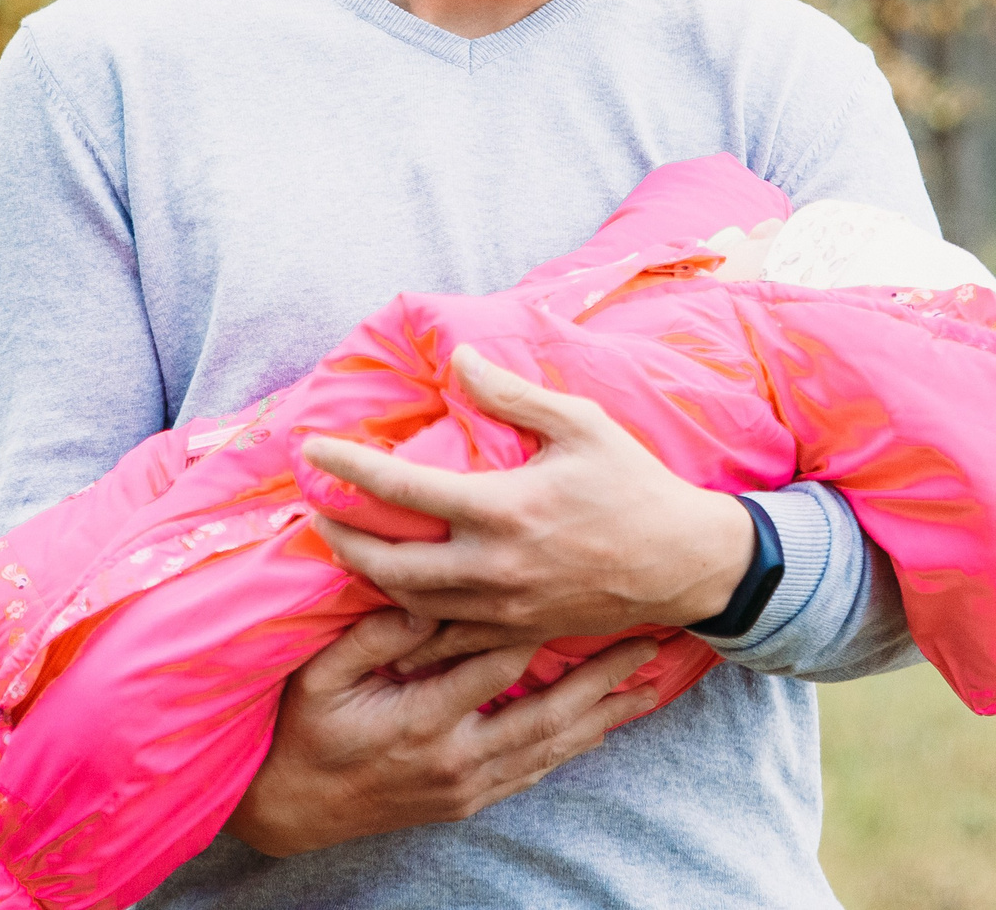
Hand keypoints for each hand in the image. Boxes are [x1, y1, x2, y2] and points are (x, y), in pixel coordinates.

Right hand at [226, 608, 660, 857]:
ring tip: (649, 687)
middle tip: (652, 645)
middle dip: (605, 679)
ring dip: (603, 716)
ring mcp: (467, 786)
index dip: (544, 626)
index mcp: (424, 721)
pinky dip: (572, 745)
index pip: (502, 664)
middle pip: (550, 713)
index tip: (584, 592)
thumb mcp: (323, 676)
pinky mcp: (468, 801)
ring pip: (552, 747)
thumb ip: (376, 635)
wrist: (288, 810)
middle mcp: (458, 759)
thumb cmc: (302, 731)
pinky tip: (601, 727)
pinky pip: (534, 771)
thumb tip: (425, 591)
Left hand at [302, 345, 755, 669]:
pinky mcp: (516, 633)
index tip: (312, 450)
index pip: (403, 487)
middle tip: (318, 514)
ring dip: (368, 576)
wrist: (683, 563)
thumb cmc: (634, 484)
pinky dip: (409, 613)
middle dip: (340, 539)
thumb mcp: (582, 424)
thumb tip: (461, 361)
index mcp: (505, 508)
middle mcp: (494, 565)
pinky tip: (396, 592)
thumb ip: (514, 394)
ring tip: (349, 548)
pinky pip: (444, 632)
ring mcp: (503, 607)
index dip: (348, 467)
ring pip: (408, 603)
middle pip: (386, 561)